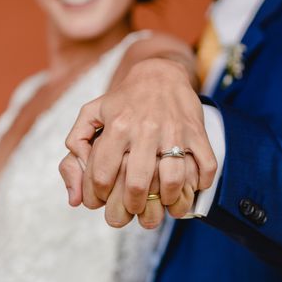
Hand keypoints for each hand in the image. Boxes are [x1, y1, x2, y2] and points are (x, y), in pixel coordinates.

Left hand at [64, 58, 216, 214]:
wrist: (160, 72)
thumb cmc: (124, 99)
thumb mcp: (92, 112)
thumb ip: (77, 143)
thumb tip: (76, 190)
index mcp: (116, 126)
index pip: (103, 174)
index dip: (100, 196)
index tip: (104, 200)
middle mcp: (145, 129)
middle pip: (137, 183)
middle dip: (132, 206)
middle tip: (133, 209)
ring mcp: (174, 131)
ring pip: (173, 179)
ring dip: (168, 200)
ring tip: (163, 203)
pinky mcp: (197, 132)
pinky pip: (206, 166)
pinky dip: (201, 183)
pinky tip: (190, 187)